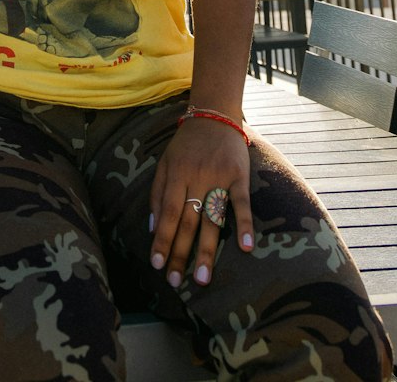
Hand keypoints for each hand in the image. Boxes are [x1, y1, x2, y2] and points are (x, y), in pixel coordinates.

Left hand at [148, 116, 253, 288]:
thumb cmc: (186, 144)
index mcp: (176, 174)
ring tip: (203, 278)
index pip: (168, 213)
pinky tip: (246, 247)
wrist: (214, 113)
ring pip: (212, 218)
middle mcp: (196, 177)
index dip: (161, 239)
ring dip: (207, 250)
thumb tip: (151, 228)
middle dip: (180, 253)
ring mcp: (219, 176)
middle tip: (175, 283)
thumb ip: (157, 193)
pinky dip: (245, 224)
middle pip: (188, 221)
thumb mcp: (165, 162)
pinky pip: (242, 202)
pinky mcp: (240, 175)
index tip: (156, 265)